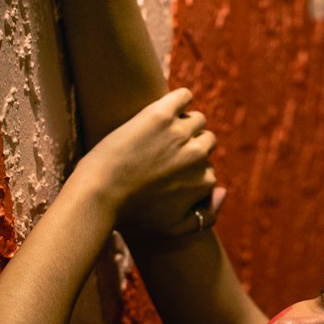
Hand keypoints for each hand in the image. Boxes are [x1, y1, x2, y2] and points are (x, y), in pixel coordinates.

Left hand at [75, 89, 224, 237]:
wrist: (99, 194)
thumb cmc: (132, 215)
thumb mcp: (173, 228)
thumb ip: (206, 217)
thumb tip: (223, 190)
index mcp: (204, 181)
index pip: (208, 168)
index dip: (189, 169)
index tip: (168, 172)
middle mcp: (198, 156)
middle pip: (207, 141)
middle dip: (190, 145)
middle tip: (164, 150)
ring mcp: (180, 133)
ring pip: (196, 119)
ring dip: (184, 123)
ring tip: (161, 131)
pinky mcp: (161, 114)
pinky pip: (183, 96)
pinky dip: (180, 98)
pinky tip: (165, 108)